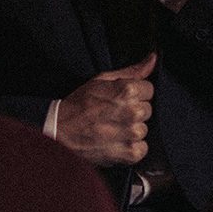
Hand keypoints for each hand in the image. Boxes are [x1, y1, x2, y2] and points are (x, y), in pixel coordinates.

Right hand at [56, 52, 156, 166]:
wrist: (60, 131)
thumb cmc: (79, 104)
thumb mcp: (102, 80)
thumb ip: (132, 71)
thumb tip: (153, 58)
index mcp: (127, 91)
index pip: (149, 89)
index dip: (135, 93)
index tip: (121, 98)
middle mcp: (132, 111)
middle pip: (148, 109)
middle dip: (133, 110)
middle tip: (114, 113)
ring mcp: (131, 134)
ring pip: (144, 129)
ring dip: (131, 129)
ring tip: (112, 128)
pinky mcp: (129, 153)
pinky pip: (142, 148)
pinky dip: (131, 147)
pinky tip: (116, 141)